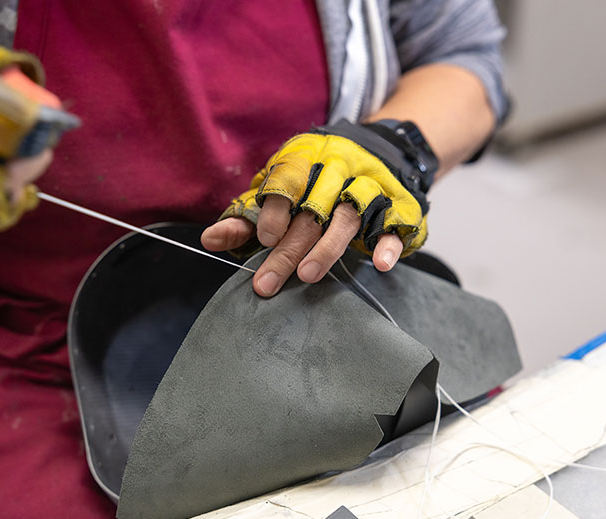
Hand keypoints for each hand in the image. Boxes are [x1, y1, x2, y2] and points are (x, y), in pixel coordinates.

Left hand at [202, 120, 434, 296]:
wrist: (377, 150)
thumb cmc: (314, 178)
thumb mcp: (277, 189)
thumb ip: (246, 216)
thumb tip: (209, 241)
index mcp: (304, 160)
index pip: (287, 182)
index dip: (274, 210)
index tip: (264, 237)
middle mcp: (336, 171)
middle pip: (311, 211)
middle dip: (288, 249)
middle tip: (267, 282)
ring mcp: (368, 187)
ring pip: (347, 217)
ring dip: (327, 247)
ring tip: (308, 275)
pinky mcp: (396, 206)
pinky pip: (394, 224)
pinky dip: (387, 244)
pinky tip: (378, 264)